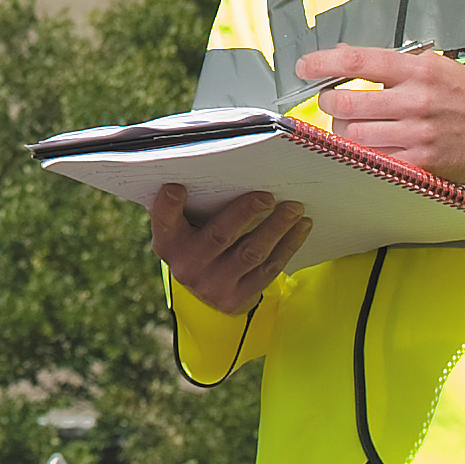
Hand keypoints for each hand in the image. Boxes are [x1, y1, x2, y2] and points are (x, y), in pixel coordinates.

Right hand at [149, 182, 309, 314]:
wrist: (207, 288)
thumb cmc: (197, 239)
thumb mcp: (183, 224)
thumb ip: (187, 202)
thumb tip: (208, 164)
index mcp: (168, 241)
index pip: (164, 220)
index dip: (168, 205)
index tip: (176, 187)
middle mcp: (186, 266)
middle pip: (219, 236)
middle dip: (245, 213)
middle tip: (267, 195)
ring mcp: (212, 286)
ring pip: (251, 253)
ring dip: (276, 228)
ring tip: (294, 208)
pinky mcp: (237, 299)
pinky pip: (268, 270)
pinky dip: (288, 245)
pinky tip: (300, 227)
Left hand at [295, 46, 464, 184]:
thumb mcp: (436, 66)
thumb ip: (391, 64)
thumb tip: (344, 58)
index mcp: (418, 70)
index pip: (357, 61)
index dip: (321, 63)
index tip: (304, 66)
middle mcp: (416, 100)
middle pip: (345, 102)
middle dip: (329, 102)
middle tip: (333, 101)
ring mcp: (418, 135)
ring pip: (353, 135)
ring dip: (343, 130)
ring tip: (352, 125)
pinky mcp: (423, 164)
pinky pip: (375, 160)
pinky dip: (364, 153)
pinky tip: (371, 146)